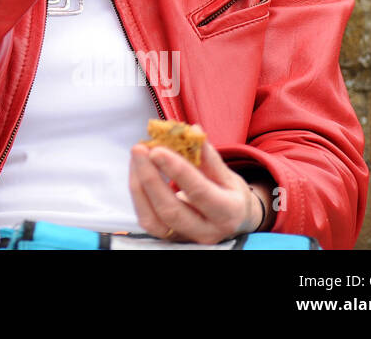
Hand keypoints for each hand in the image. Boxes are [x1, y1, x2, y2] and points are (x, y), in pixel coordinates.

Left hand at [129, 138, 263, 243]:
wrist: (233, 221)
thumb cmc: (228, 193)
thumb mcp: (226, 174)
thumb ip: (208, 155)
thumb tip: (192, 130)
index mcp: (228, 212)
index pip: (199, 192)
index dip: (177, 170)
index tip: (157, 150)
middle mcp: (207, 231)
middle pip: (171, 210)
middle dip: (150, 178)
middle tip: (139, 149)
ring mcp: (186, 238)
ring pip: (153, 219)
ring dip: (139, 185)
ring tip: (137, 156)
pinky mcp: (168, 239)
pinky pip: (146, 220)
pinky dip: (138, 194)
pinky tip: (137, 172)